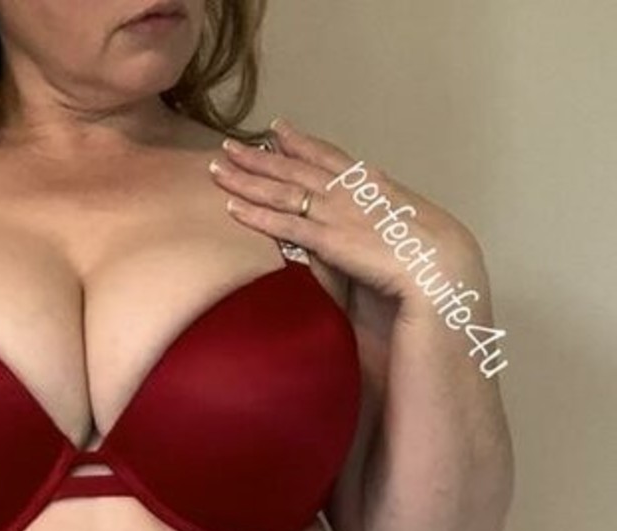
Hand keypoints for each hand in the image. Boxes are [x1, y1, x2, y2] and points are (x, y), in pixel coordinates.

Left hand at [209, 115, 482, 310]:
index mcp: (372, 186)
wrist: (443, 269)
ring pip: (283, 190)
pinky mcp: (331, 239)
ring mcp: (339, 212)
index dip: (300, 144)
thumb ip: (373, 233)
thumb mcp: (401, 237)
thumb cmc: (430, 262)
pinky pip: (285, 224)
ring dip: (248, 178)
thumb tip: (357, 237)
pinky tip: (233, 207)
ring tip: (218, 167)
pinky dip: (257, 214)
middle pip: (296, 168)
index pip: (329, 158)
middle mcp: (351, 191)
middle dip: (260, 157)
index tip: (277, 131)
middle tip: (230, 145)